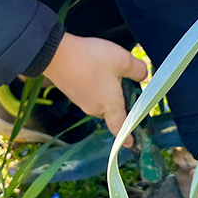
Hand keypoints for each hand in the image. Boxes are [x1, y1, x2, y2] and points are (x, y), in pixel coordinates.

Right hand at [43, 32, 147, 146]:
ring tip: (111, 70)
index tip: (131, 143)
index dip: (127, 136)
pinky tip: (96, 69)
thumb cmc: (91, 59)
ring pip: (101, 100)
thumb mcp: (122, 60)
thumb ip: (137, 70)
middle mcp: (94, 107)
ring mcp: (81, 101)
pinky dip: (96, 85)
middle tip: (128, 84)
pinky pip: (90, 93)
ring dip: (107, 91)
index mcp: (110, 105)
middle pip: (112, 111)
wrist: (56, 53)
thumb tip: (142, 76)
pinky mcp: (72, 92)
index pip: (120, 126)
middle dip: (120, 102)